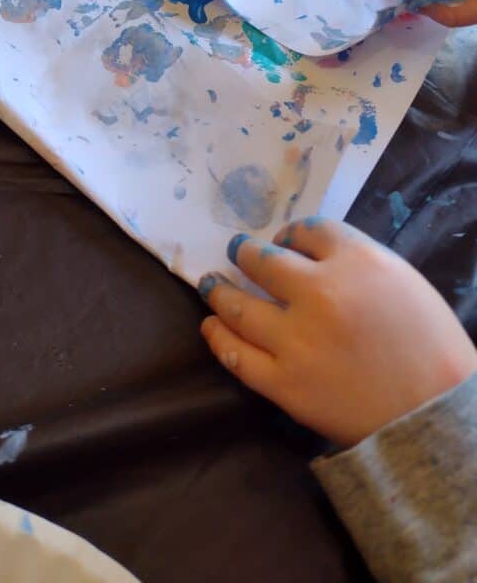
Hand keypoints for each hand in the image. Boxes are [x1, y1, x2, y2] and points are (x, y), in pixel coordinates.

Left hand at [199, 219, 476, 447]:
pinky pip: (237, 356)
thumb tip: (306, 251)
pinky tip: (211, 327)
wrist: (438, 417)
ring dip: (219, 291)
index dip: (290, 233)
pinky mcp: (284, 383)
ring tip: (210, 285)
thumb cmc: (430, 345)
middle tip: (235, 251)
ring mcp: (296, 340)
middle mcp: (319, 293)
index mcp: (357, 262)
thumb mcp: (402, 280)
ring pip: (239, 306)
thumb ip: (355, 260)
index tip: (283, 241)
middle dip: (244, 253)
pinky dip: (218, 338)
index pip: (308, 231)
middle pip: (263, 261)